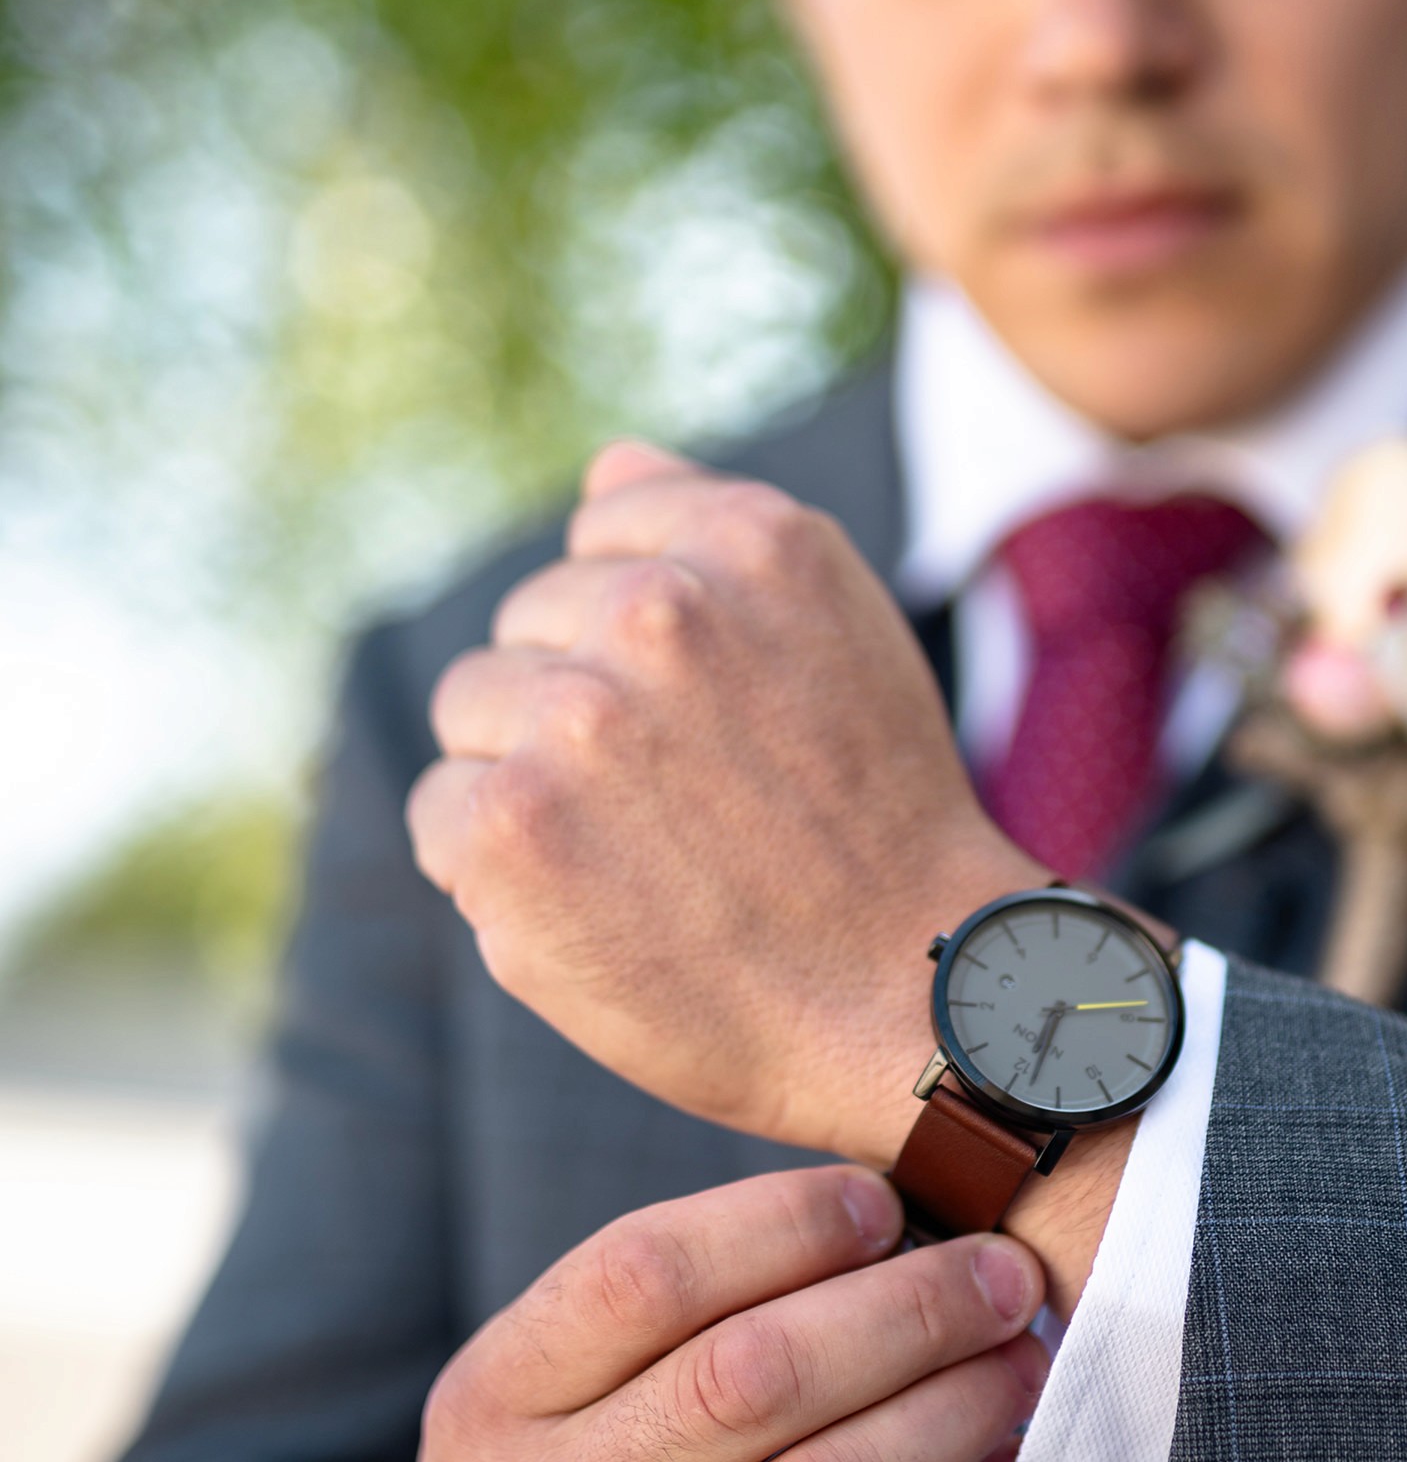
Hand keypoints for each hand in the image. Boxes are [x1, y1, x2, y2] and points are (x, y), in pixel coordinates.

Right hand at [399, 1163, 1044, 1461]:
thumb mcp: (541, 1389)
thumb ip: (672, 1304)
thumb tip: (881, 1214)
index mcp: (492, 1401)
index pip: (646, 1274)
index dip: (788, 1223)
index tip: (886, 1203)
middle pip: (752, 1379)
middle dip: (908, 1310)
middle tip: (1000, 1275)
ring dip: (951, 1413)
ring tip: (1017, 1363)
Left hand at [408, 441, 1042, 1167]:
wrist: (909, 995)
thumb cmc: (874, 822)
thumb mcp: (834, 628)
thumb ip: (711, 536)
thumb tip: (605, 466)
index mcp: (750, 539)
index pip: (599, 534)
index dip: (636, 636)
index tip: (703, 716)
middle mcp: (661, 608)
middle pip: (526, 625)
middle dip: (577, 707)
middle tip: (683, 808)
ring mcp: (578, 715)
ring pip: (473, 712)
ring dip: (528, 780)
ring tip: (636, 856)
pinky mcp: (512, 827)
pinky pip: (441, 815)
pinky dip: (494, 869)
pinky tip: (591, 904)